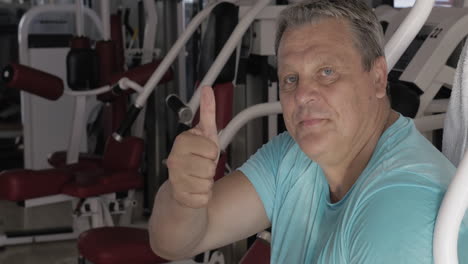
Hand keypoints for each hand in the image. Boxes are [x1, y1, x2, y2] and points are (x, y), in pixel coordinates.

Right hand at [166, 86, 218, 208]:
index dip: (212, 152)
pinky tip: (195, 190)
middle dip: (210, 168)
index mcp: (181, 142)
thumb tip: (207, 89)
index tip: (204, 152)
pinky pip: (205, 196)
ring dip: (207, 182)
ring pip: (208, 182)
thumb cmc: (196, 159)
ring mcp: (175, 179)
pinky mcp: (180, 197)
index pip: (212, 149)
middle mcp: (174, 160)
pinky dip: (204, 195)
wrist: (182, 187)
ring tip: (198, 177)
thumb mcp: (205, 134)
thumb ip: (207, 112)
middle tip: (201, 166)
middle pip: (210, 167)